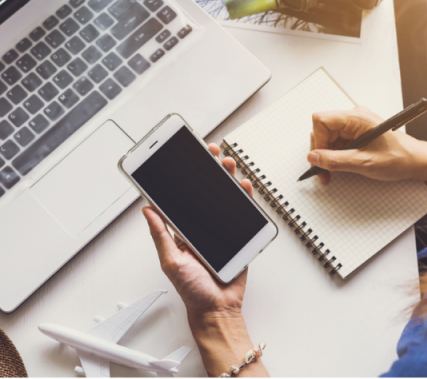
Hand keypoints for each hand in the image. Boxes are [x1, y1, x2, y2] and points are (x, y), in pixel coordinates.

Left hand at [142, 143, 252, 319]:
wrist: (218, 308)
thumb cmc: (193, 290)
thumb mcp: (171, 261)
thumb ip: (160, 235)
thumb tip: (147, 211)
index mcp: (183, 229)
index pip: (182, 197)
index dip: (183, 176)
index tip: (182, 158)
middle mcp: (201, 226)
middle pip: (205, 191)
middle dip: (208, 169)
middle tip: (209, 152)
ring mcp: (220, 228)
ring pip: (224, 197)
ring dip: (226, 177)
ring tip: (227, 164)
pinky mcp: (237, 234)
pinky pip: (242, 212)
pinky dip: (245, 197)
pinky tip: (243, 186)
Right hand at [308, 106, 426, 184]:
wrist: (416, 161)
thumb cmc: (398, 158)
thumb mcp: (364, 163)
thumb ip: (336, 160)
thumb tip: (313, 157)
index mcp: (356, 118)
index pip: (321, 120)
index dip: (318, 140)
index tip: (321, 157)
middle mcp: (353, 118)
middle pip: (322, 130)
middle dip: (320, 151)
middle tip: (323, 171)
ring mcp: (353, 126)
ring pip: (327, 138)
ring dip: (327, 156)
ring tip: (331, 172)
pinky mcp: (355, 134)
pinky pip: (336, 142)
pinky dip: (334, 156)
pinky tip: (339, 167)